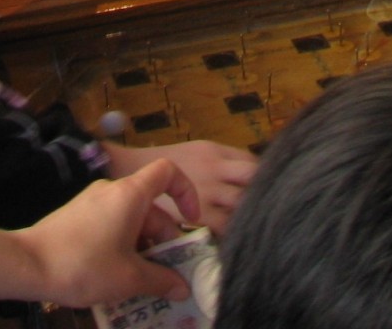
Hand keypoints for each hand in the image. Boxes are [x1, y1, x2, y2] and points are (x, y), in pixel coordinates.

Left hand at [17, 159, 200, 307]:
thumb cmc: (84, 265)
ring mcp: (92, 202)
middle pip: (150, 206)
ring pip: (130, 219)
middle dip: (164, 238)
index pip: (168, 173)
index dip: (186, 192)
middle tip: (170, 272)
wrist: (27, 265)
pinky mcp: (77, 217)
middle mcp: (112, 191)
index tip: (190, 222)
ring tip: (146, 281)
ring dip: (144, 246)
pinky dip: (123, 246)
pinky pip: (111, 225)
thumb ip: (161, 280)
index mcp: (130, 194)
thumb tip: (182, 288)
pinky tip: (119, 277)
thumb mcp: (129, 278)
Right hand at [105, 140, 255, 234]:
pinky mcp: (199, 215)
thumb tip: (243, 179)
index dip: (263, 177)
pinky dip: (234, 233)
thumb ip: (218, 163)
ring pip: (245, 203)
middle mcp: (216, 169)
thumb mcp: (193, 152)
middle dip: (263, 194)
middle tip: (264, 209)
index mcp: (214, 151)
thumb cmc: (159, 165)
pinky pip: (228, 226)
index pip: (253, 162)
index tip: (265, 190)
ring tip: (253, 227)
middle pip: (256, 180)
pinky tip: (235, 239)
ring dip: (250, 214)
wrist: (126, 172)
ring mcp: (209, 192)